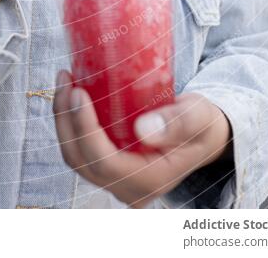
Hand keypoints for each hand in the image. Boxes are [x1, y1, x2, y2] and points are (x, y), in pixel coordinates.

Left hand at [53, 70, 232, 208]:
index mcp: (151, 181)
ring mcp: (117, 183)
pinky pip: (80, 151)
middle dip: (66, 119)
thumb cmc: (202, 122)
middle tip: (65, 78)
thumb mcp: (198, 116)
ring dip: (63, 119)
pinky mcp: (110, 169)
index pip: (104, 162)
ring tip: (64, 80)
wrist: (204, 135)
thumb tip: (143, 130)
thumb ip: (177, 123)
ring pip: (75, 157)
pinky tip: (70, 94)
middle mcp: (129, 189)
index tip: (77, 91)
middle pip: (81, 160)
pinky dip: (70, 123)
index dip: (84, 129)